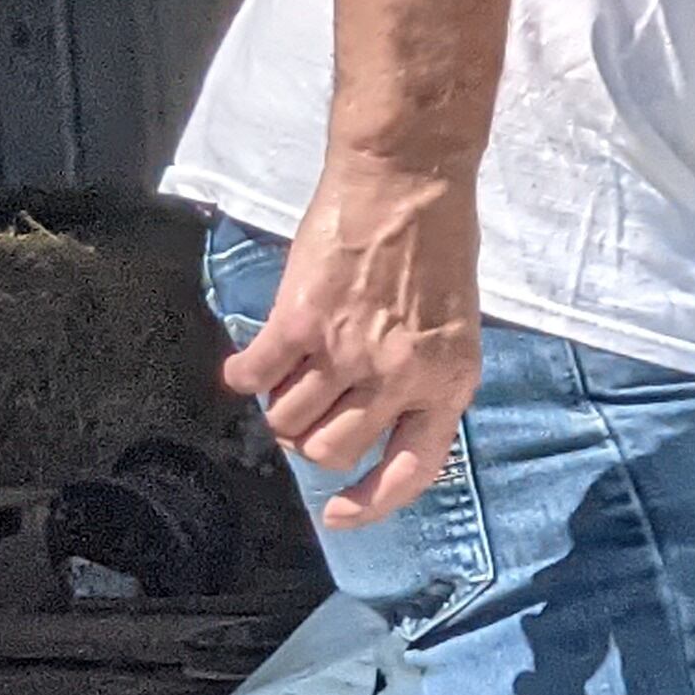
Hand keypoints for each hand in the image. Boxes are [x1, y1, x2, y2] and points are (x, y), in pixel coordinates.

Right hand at [223, 159, 485, 529]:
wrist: (408, 180)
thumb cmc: (438, 243)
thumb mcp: (453, 323)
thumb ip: (421, 375)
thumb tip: (377, 422)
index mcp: (448, 381)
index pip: (412, 469)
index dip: (373, 502)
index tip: (341, 514)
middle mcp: (400, 376)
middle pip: (332, 451)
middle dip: (310, 442)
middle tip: (307, 410)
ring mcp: (348, 351)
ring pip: (288, 420)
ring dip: (279, 405)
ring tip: (288, 375)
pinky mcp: (301, 321)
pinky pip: (254, 376)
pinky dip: (241, 376)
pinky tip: (244, 366)